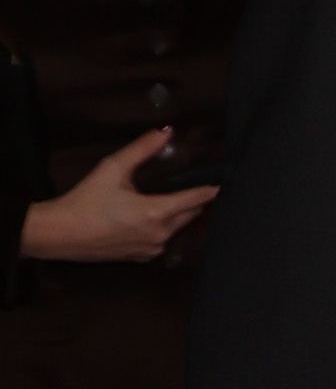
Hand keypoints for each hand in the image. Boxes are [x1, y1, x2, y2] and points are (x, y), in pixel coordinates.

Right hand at [19, 132, 215, 261]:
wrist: (58, 234)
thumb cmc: (85, 200)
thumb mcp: (112, 168)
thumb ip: (142, 149)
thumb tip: (166, 131)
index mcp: (157, 212)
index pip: (197, 199)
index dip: (210, 189)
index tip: (223, 183)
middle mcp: (161, 234)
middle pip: (190, 214)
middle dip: (194, 201)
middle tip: (193, 188)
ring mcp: (152, 248)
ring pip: (178, 228)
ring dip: (178, 216)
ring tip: (172, 201)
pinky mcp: (141, 257)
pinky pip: (162, 241)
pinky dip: (162, 229)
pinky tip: (150, 220)